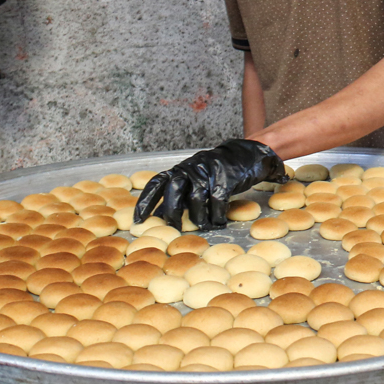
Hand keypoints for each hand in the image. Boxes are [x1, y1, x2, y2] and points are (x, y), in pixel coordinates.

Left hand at [133, 139, 287, 228]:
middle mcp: (191, 168)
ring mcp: (208, 172)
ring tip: (204, 227)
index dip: (145, 201)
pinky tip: (219, 222)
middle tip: (173, 229)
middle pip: (174, 191)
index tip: (138, 219)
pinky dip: (217, 216)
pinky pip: (217, 201)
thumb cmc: (216, 171)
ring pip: (196, 199)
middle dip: (172, 213)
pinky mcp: (225, 178)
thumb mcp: (194, 177)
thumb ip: (179, 193)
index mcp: (179, 169)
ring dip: (199, 218)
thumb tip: (158, 215)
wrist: (245, 154)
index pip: (156, 183)